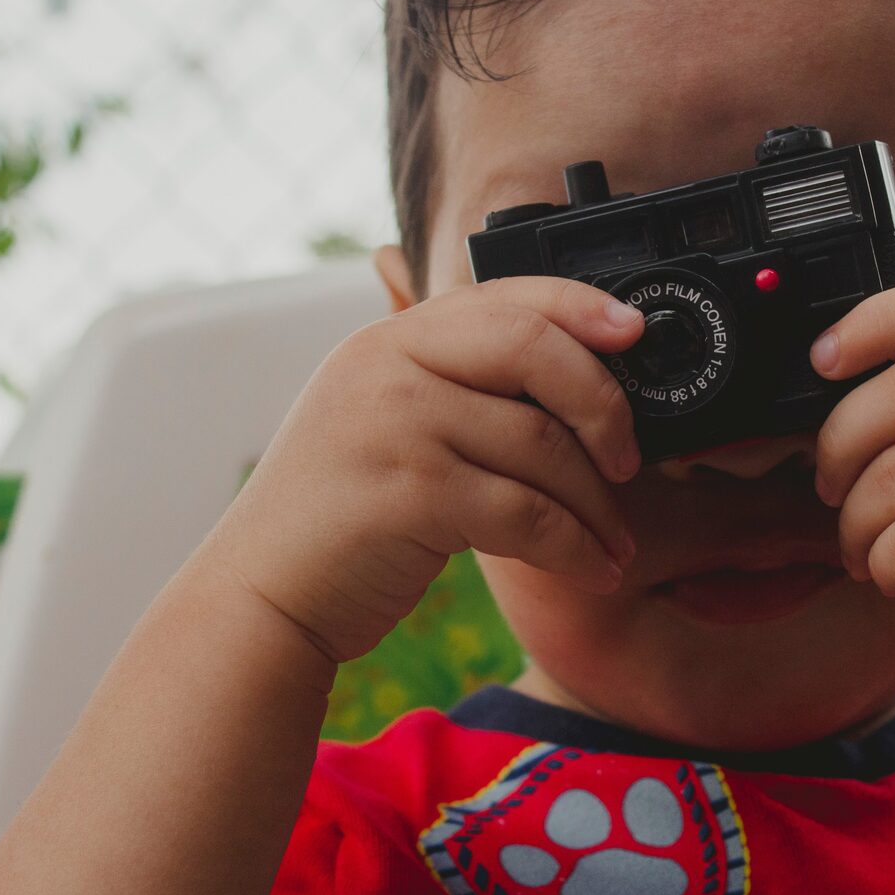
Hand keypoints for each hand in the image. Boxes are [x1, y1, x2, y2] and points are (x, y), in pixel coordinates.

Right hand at [207, 276, 645, 662]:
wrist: (261, 597)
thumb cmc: (342, 518)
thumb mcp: (386, 423)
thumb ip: (455, 386)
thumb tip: (576, 375)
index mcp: (390, 340)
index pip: (504, 297)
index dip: (580, 306)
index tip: (634, 330)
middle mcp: (388, 366)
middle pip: (533, 349)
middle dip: (603, 403)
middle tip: (629, 459)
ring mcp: (395, 424)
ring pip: (540, 443)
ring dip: (595, 502)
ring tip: (615, 541)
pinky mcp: (409, 493)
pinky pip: (526, 511)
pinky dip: (573, 546)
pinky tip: (593, 568)